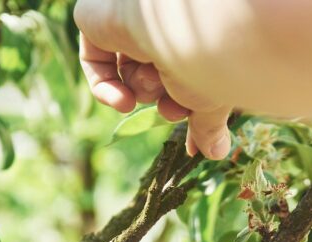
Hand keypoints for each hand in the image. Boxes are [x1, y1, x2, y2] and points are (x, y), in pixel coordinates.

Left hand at [73, 0, 232, 158]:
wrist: (188, 26)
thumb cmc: (209, 61)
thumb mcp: (213, 102)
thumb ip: (208, 126)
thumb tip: (216, 153)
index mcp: (194, 38)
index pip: (183, 77)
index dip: (184, 110)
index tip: (190, 144)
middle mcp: (165, 24)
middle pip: (157, 79)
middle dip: (164, 101)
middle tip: (172, 110)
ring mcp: (132, 18)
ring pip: (130, 72)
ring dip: (142, 88)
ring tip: (155, 76)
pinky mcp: (100, 18)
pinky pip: (95, 62)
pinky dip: (106, 89)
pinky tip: (123, 101)